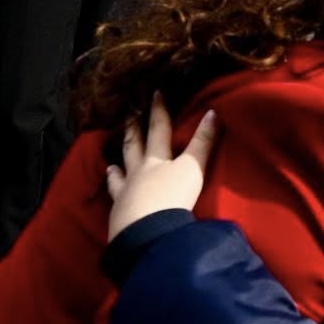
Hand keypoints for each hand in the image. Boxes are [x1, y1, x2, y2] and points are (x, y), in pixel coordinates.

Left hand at [105, 94, 217, 239]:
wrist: (147, 230)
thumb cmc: (172, 197)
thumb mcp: (194, 168)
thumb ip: (203, 143)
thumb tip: (213, 112)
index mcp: (157, 160)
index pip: (160, 130)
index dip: (159, 111)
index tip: (156, 93)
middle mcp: (138, 172)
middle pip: (134, 148)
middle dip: (133, 131)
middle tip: (128, 118)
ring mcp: (125, 193)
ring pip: (120, 175)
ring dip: (118, 166)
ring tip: (111, 163)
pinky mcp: (119, 214)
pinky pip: (114, 198)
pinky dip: (112, 192)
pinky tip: (111, 192)